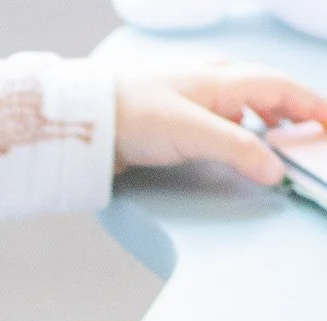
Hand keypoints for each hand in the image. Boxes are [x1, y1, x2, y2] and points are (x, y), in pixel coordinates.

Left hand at [115, 65, 326, 183]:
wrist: (88, 120)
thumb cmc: (135, 117)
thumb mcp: (193, 134)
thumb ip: (237, 150)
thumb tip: (275, 169)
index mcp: (224, 78)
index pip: (283, 88)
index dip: (313, 105)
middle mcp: (213, 80)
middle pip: (267, 90)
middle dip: (294, 108)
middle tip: (314, 130)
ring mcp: (194, 95)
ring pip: (244, 100)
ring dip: (267, 115)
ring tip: (281, 134)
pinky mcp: (176, 114)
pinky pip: (222, 113)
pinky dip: (239, 123)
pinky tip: (235, 135)